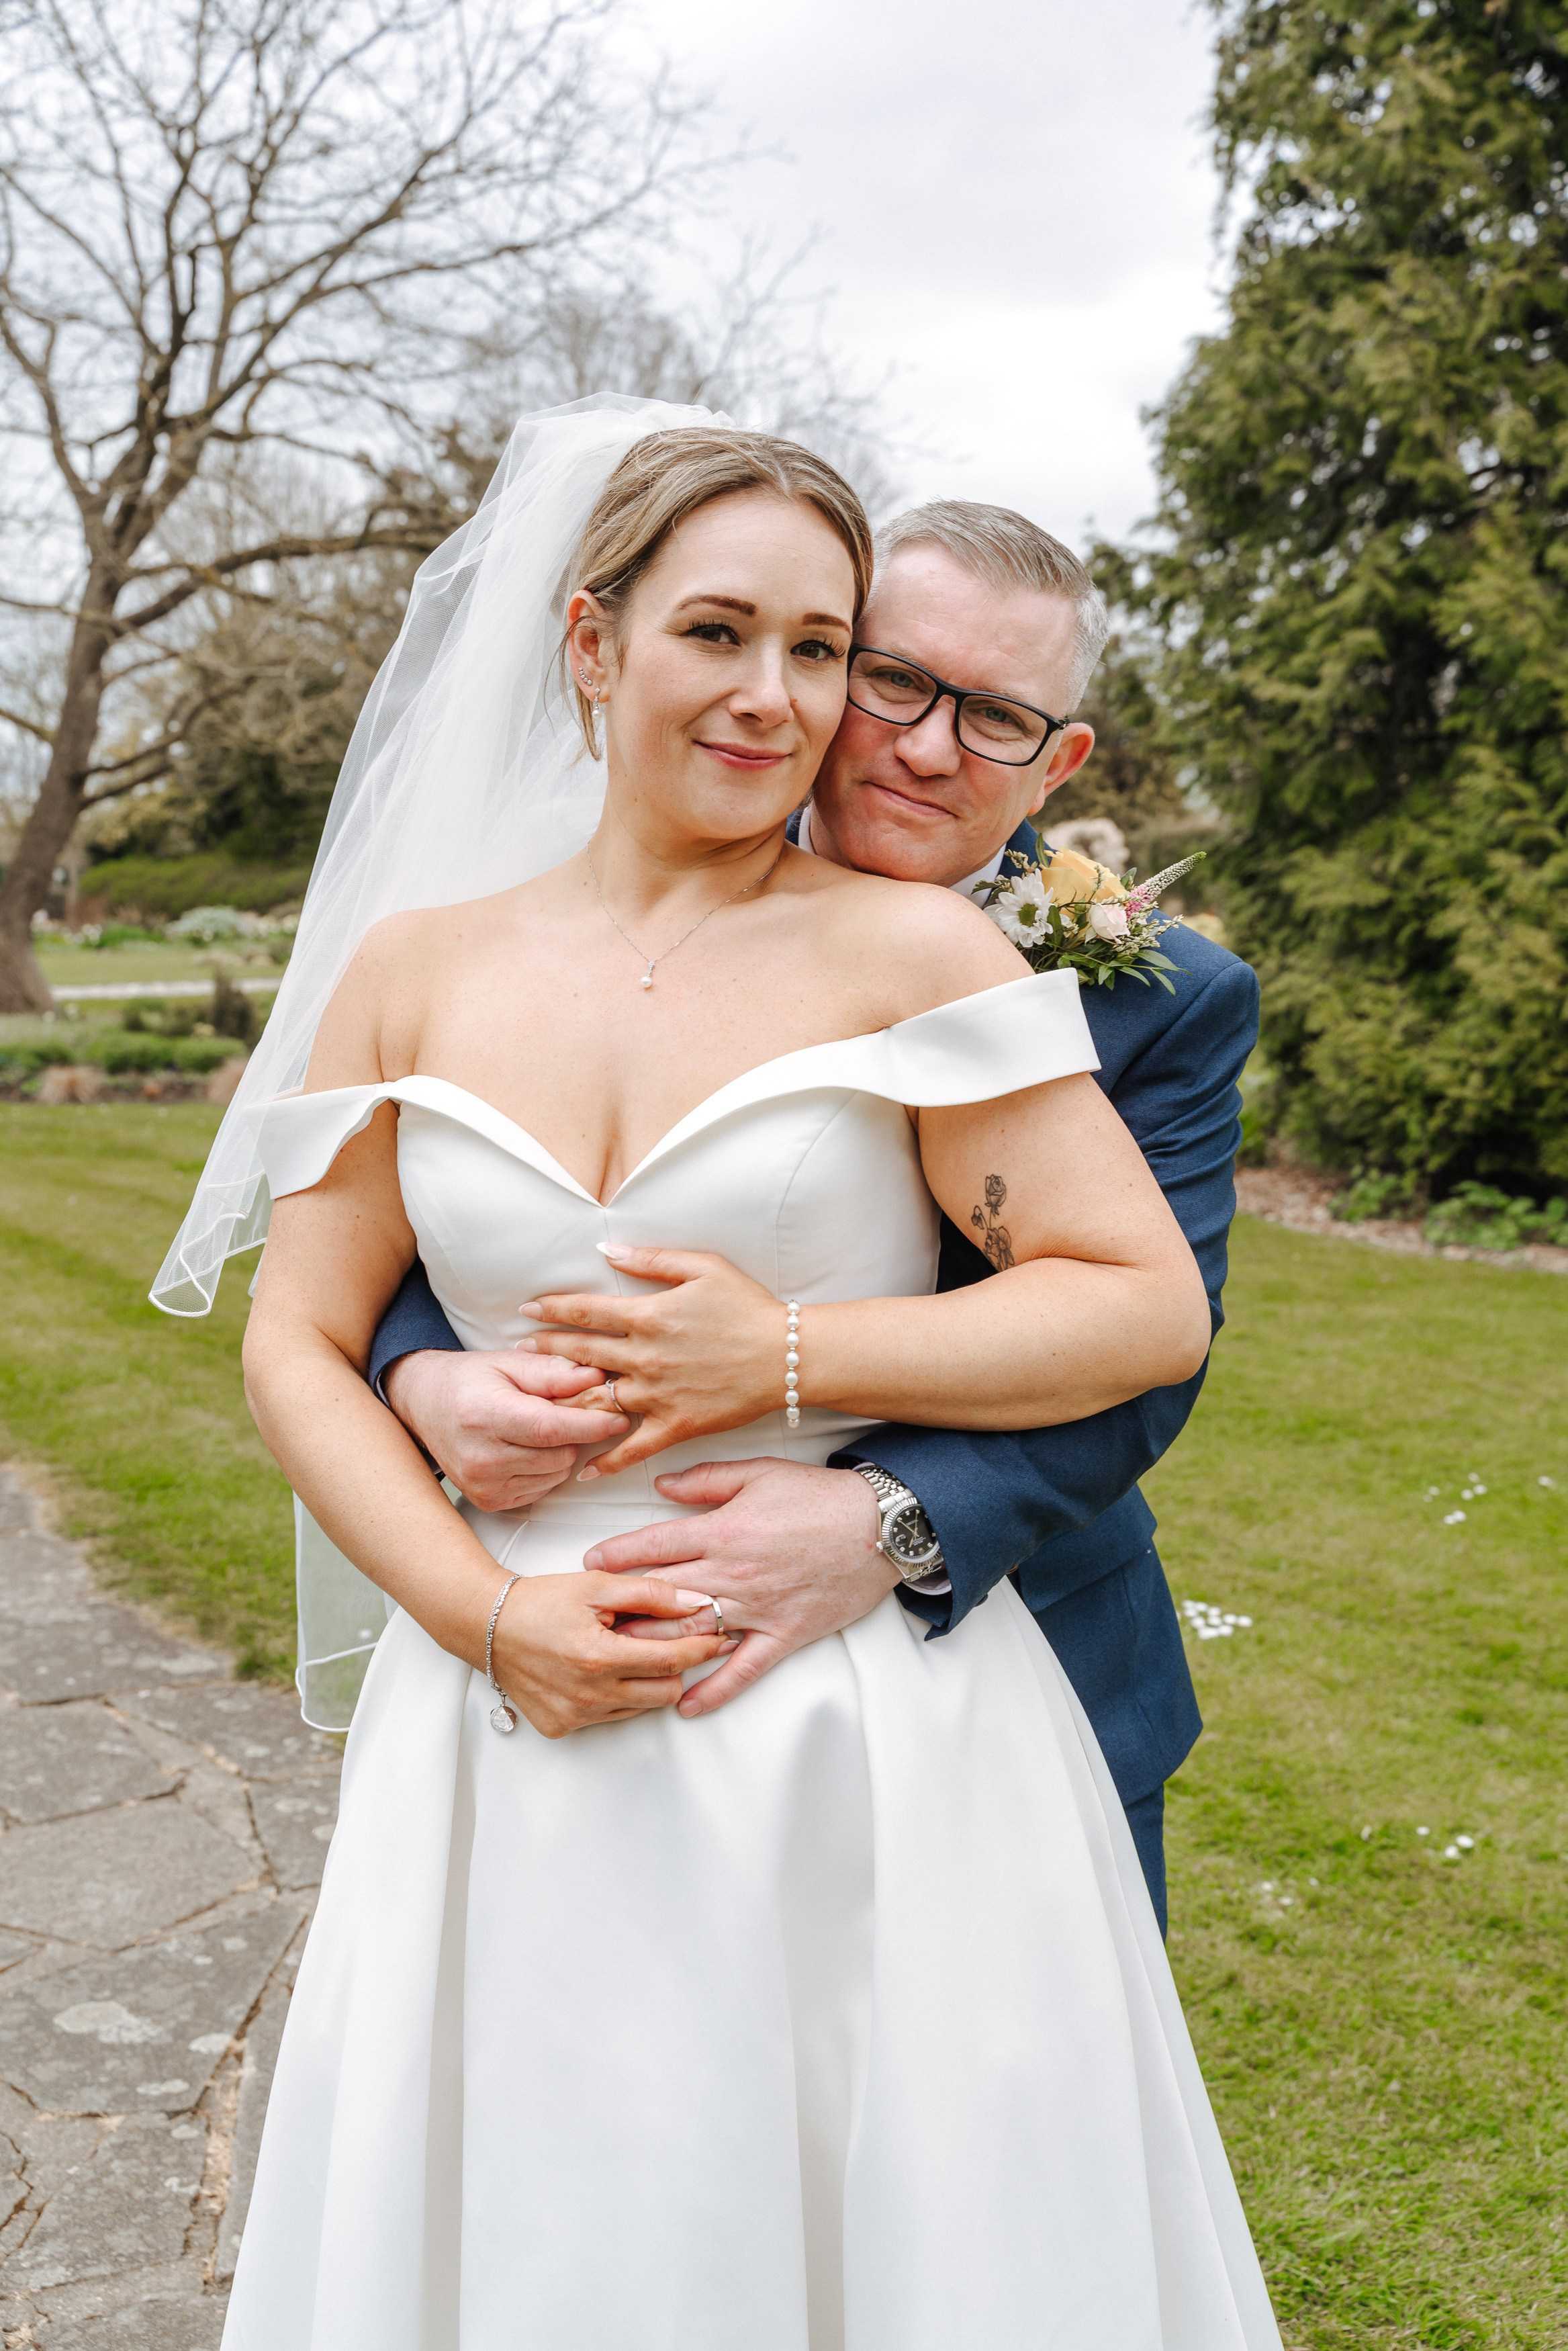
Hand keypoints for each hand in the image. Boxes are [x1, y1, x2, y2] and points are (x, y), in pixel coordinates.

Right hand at [383, 1348, 627, 1509]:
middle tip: (562, 1411)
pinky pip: (541, 1489)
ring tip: (535, 1429)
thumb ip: (553, 1372)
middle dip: (574, 1434)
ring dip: (559, 1453)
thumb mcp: (509, 1362)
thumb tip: (597, 1378)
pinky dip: (544, 1470)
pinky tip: (524, 1449)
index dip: (591, 1425)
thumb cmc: (469, 1380)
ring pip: (555, 1475)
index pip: (550, 1428)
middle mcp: (480, 1457)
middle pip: (559, 1455)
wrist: (424, 1405)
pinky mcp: (488, 1501)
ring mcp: (483, 1485)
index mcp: (484, 1415)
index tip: (619, 1418)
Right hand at [488, 1570, 734, 1737]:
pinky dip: (617, 1696)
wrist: (487, 1626)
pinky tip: (601, 1670)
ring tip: (627, 1652)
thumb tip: (696, 1604)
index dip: (701, 1648)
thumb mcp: (597, 1586)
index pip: (671, 1660)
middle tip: (668, 1641)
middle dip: (675, 1666)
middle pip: (665, 1691)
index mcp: (599, 1658)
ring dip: (646, 1682)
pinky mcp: (562, 1727)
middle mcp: (588, 1695)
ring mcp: (574, 1716)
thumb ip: (650, 1593)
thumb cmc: (540, 1602)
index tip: (719, 1637)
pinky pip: (611, 1717)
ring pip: (641, 1707)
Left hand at [518, 1244, 785, 1476]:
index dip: (552, 1309)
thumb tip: (606, 1249)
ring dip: (562, 1401)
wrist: (788, 1357)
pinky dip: (606, 1459)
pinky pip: (632, 1447)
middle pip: (581, 1354)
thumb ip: (651, 1259)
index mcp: (650, 1315)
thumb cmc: (748, 1307)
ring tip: (535, 1401)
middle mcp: (646, 1356)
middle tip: (518, 1350)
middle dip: (545, 1351)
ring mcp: (658, 1394)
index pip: (586, 1311)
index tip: (527, 1310)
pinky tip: (582, 1466)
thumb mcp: (703, 1267)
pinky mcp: (676, 1425)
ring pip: (597, 1400)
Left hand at [580, 1457, 898, 1717]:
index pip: (656, 1546)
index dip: (617, 1555)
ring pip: (693, 1634)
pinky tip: (684, 1705)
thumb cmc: (821, 1496)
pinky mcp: (784, 1634)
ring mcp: (758, 1608)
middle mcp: (734, 1572)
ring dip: (653, 1648)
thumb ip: (707, 1480)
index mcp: (724, 1529)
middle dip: (624, 1608)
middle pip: (664, 1595)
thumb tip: (661, 1486)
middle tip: (590, 1620)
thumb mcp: (760, 1474)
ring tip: (618, 1660)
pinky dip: (714, 1690)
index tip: (590, 1564)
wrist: (882, 1527)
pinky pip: (743, 1669)